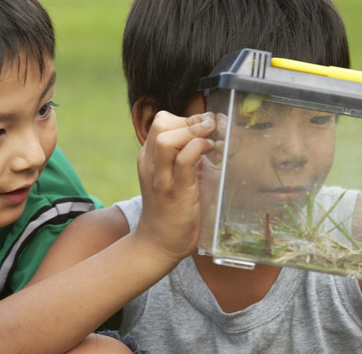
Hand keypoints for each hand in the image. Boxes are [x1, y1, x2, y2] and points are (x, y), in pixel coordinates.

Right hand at [135, 111, 216, 263]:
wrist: (159, 243)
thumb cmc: (171, 209)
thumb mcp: (174, 176)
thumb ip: (185, 156)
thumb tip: (209, 136)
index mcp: (149, 158)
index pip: (161, 121)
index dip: (186, 118)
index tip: (205, 126)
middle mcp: (151, 164)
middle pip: (162, 123)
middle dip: (191, 120)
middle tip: (211, 129)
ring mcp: (161, 178)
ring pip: (168, 139)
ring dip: (194, 132)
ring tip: (211, 138)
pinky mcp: (175, 192)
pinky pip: (184, 160)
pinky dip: (199, 149)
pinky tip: (211, 152)